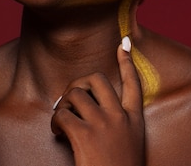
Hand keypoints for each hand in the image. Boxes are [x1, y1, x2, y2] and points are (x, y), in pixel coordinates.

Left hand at [51, 38, 144, 165]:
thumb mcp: (130, 146)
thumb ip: (120, 126)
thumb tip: (95, 110)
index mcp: (135, 121)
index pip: (134, 83)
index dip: (128, 61)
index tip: (125, 43)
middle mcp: (121, 117)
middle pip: (97, 79)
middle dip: (80, 83)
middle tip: (71, 98)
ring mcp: (104, 125)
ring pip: (75, 94)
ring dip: (63, 104)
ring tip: (62, 121)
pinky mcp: (85, 136)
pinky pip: (62, 114)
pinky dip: (55, 122)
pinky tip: (58, 135)